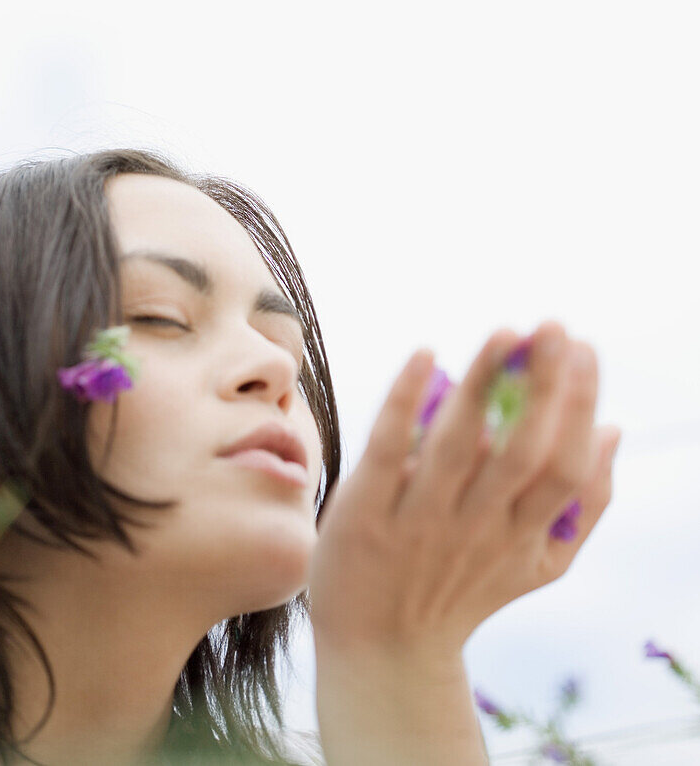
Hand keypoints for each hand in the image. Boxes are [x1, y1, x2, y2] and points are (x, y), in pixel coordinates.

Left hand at [308, 321, 620, 659]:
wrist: (377, 652)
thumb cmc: (461, 592)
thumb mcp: (536, 565)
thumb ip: (583, 506)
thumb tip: (614, 431)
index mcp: (521, 536)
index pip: (564, 467)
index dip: (580, 407)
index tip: (586, 349)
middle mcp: (476, 528)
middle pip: (522, 452)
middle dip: (545, 387)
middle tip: (556, 327)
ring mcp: (419, 520)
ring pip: (459, 444)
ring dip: (483, 383)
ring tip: (506, 332)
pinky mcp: (365, 511)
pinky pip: (388, 448)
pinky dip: (406, 400)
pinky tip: (425, 353)